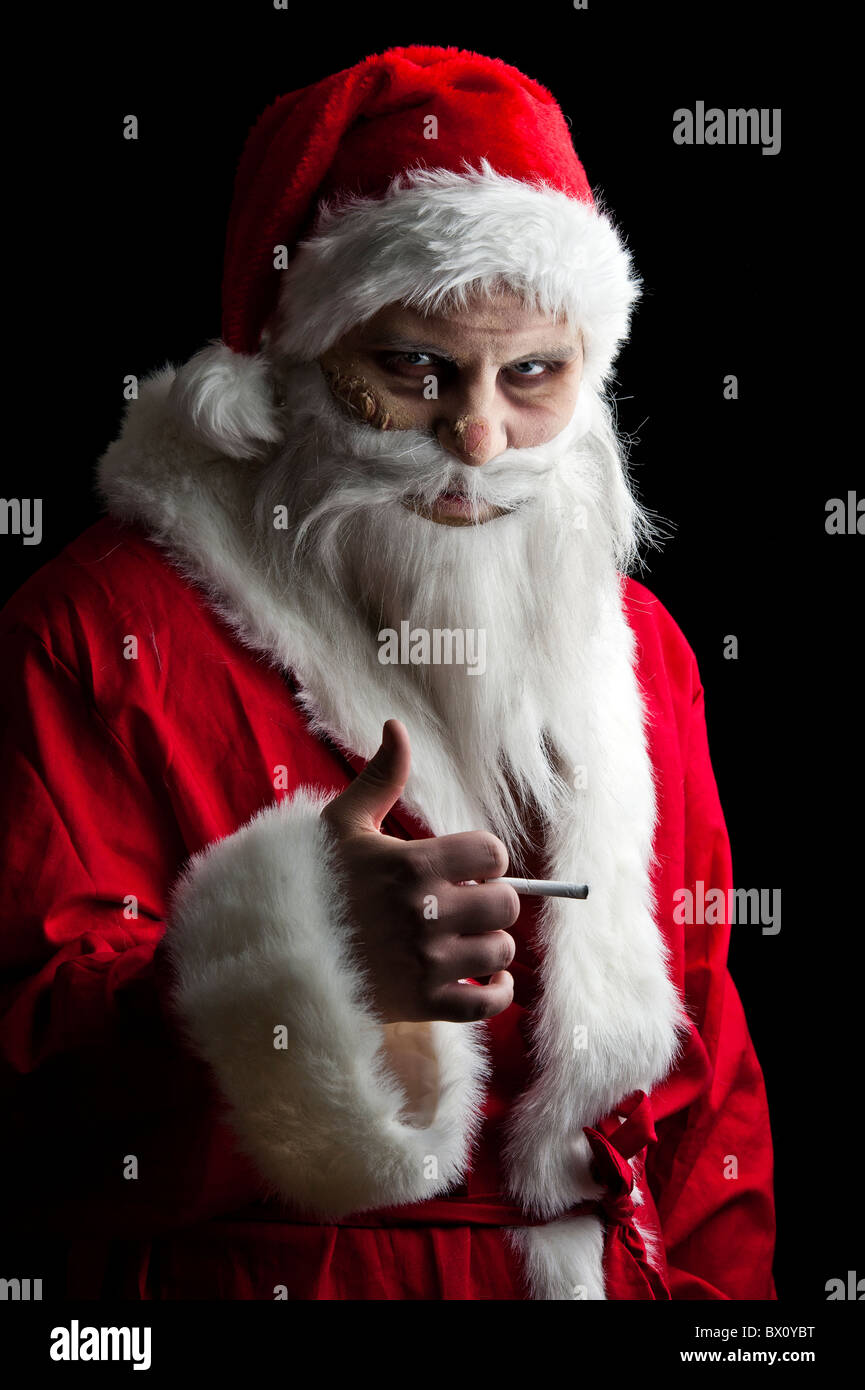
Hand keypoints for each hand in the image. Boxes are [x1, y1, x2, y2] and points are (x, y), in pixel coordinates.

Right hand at [320, 719, 518, 1023]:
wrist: (274, 949)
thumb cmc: (312, 881)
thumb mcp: (342, 824)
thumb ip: (381, 777)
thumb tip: (397, 726)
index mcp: (412, 864)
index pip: (492, 853)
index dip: (485, 858)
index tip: (467, 867)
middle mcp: (425, 912)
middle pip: (505, 903)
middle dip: (492, 900)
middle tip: (467, 903)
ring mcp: (425, 961)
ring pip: (500, 951)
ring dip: (491, 945)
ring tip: (467, 939)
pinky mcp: (422, 1003)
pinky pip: (487, 1002)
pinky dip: (497, 992)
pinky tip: (488, 979)